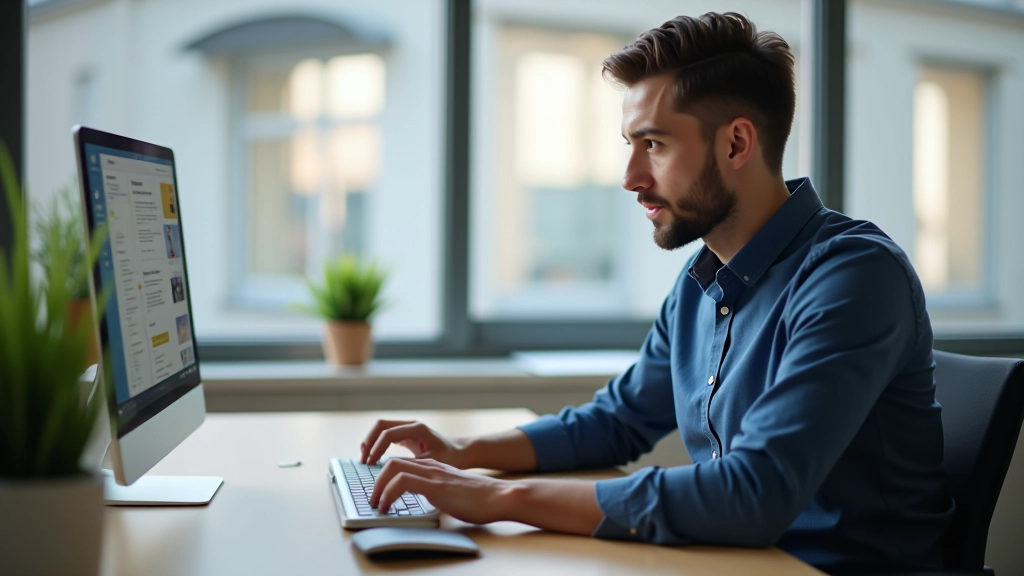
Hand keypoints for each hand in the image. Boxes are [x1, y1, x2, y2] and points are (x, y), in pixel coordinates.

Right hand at [360, 420, 468, 467]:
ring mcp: (408, 428)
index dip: (376, 448)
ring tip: (364, 458)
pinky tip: (373, 457)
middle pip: (380, 425)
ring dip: (371, 441)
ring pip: (381, 428)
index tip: (370, 463)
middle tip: (363, 459)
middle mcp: (411, 425)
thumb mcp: (432, 462)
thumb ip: (412, 463)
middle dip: (369, 441)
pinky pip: (386, 435)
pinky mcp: (407, 435)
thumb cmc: (451, 458)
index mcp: (418, 429)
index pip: (388, 433)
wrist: (462, 452)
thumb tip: (391, 469)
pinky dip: (377, 443)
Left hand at [370, 458, 517, 524]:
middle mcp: (430, 466)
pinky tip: (386, 507)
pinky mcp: (436, 486)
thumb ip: (434, 491)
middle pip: (391, 462)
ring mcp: (432, 474)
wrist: (498, 496)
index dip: (382, 476)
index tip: (375, 492)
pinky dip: (387, 493)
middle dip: (374, 479)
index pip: (399, 463)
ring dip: (377, 486)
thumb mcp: (449, 491)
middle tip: (371, 498)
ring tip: (375, 504)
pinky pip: (402, 482)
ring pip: (392, 467)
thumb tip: (419, 502)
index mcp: (432, 467)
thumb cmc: (477, 498)